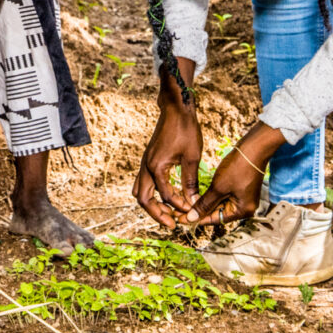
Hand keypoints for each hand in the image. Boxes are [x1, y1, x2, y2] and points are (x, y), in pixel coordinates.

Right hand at [134, 98, 202, 228]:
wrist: (176, 109)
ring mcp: (145, 163)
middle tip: (172, 223)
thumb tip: (192, 202)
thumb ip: (190, 181)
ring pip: (140, 192)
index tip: (191, 211)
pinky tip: (168, 195)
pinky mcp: (148, 160)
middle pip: (143, 199)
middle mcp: (146, 167)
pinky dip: (153, 193)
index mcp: (156, 167)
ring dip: (153, 204)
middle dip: (157, 213)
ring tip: (169, 212)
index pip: (164, 195)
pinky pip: (145, 183)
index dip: (177, 206)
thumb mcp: (192, 157)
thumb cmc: (185, 130)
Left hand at [188, 122, 286, 224]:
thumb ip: (205, 204)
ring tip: (188, 204)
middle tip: (181, 212)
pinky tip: (199, 196)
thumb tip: (192, 218)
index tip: (182, 219)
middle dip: (200, 212)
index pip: (215, 219)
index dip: (197, 219)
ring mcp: (244, 199)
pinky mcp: (241, 190)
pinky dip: (213, 197)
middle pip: (218, 213)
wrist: (254, 148)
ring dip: (205, 204)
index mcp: (242, 211)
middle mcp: (245, 208)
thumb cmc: (239, 166)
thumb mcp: (218, 187)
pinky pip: (224, 197)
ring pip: (220, 205)